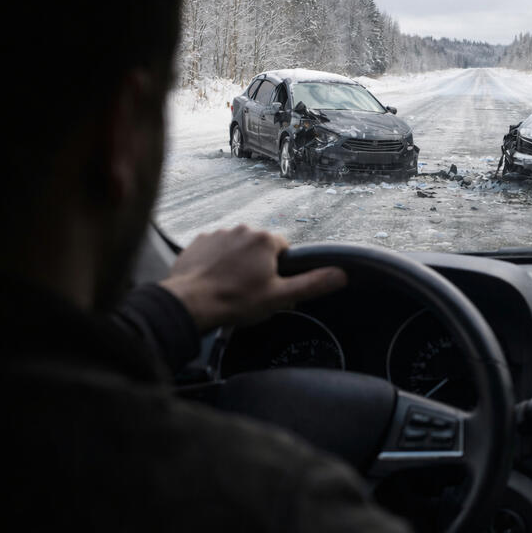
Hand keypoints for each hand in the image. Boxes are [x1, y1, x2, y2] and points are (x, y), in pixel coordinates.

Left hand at [160, 225, 346, 331]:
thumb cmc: (236, 301)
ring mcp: (217, 233)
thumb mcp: (280, 297)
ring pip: (237, 247)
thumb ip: (312, 283)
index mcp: (264, 239)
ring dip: (237, 262)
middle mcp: (242, 228)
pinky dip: (217, 262)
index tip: (270, 286)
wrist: (190, 304)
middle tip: (250, 290)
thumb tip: (341, 274)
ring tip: (230, 286)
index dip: (280, 269)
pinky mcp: (198, 241)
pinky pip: (216, 249)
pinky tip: (214, 280)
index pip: (283, 249)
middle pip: (260, 247)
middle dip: (259, 265)